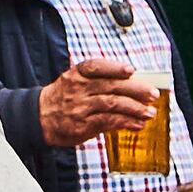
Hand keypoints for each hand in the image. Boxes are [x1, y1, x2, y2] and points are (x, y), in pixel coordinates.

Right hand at [38, 59, 156, 149]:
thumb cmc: (63, 97)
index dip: (114, 67)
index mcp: (76, 74)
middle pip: (111, 86)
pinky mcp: (83, 125)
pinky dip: (126, 122)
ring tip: (149, 112)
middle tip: (153, 94)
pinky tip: (137, 124)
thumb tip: (131, 84)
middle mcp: (78, 89)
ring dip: (135, 108)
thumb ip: (98, 81)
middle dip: (135, 90)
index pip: (96, 66)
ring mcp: (81, 107)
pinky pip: (109, 122)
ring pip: (112, 104)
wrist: (39, 117)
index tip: (131, 70)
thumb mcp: (73, 81)